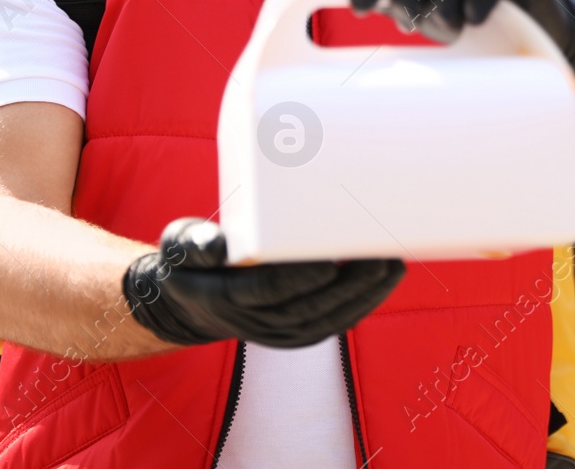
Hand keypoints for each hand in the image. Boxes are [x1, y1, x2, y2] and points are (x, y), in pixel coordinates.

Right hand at [123, 218, 404, 348]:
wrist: (192, 303)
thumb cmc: (190, 262)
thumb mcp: (180, 246)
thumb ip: (194, 242)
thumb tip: (213, 242)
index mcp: (227, 297)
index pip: (268, 291)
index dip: (299, 280)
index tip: (329, 261)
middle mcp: (256, 321)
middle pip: (310, 306)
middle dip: (350, 283)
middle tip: (379, 254)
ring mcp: (279, 331)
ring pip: (329, 318)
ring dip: (366, 295)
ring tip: (394, 263)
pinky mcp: (297, 331)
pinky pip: (335, 322)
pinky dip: (364, 304)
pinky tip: (387, 281)